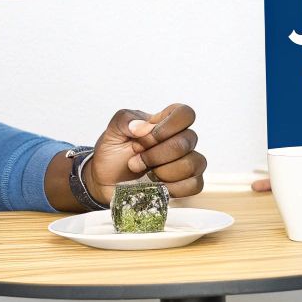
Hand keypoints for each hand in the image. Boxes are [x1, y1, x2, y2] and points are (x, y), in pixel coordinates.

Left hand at [87, 104, 205, 201]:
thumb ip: (125, 120)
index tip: (144, 139)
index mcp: (165, 122)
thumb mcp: (112, 132)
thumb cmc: (112, 155)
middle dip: (157, 155)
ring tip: (147, 174)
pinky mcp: (186, 184)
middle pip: (187, 141)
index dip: (168, 127)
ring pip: (194, 163)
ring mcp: (186, 162)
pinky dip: (174, 188)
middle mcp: (180, 140)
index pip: (185, 113)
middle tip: (136, 161)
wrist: (106, 182)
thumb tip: (144, 127)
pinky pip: (195, 185)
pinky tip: (157, 187)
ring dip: (165, 172)